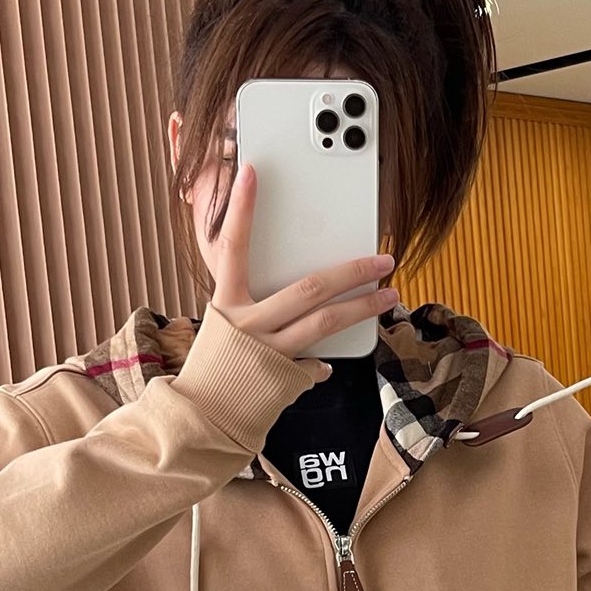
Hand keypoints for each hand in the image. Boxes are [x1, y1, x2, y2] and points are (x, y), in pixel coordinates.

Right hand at [206, 164, 396, 380]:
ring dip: (363, 308)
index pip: (233, 246)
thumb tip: (284, 294)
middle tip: (382, 258)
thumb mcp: (221, 326)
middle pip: (308, 288)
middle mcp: (248, 325)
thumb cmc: (213, 367)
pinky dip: (324, 362)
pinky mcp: (284, 380)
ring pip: (326, 323)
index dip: (241, 209)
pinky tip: (328, 362)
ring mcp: (269, 353)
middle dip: (351, 270)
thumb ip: (248, 305)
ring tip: (389, 296)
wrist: (201, 417)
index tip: (251, 172)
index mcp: (226, 304)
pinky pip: (317, 364)